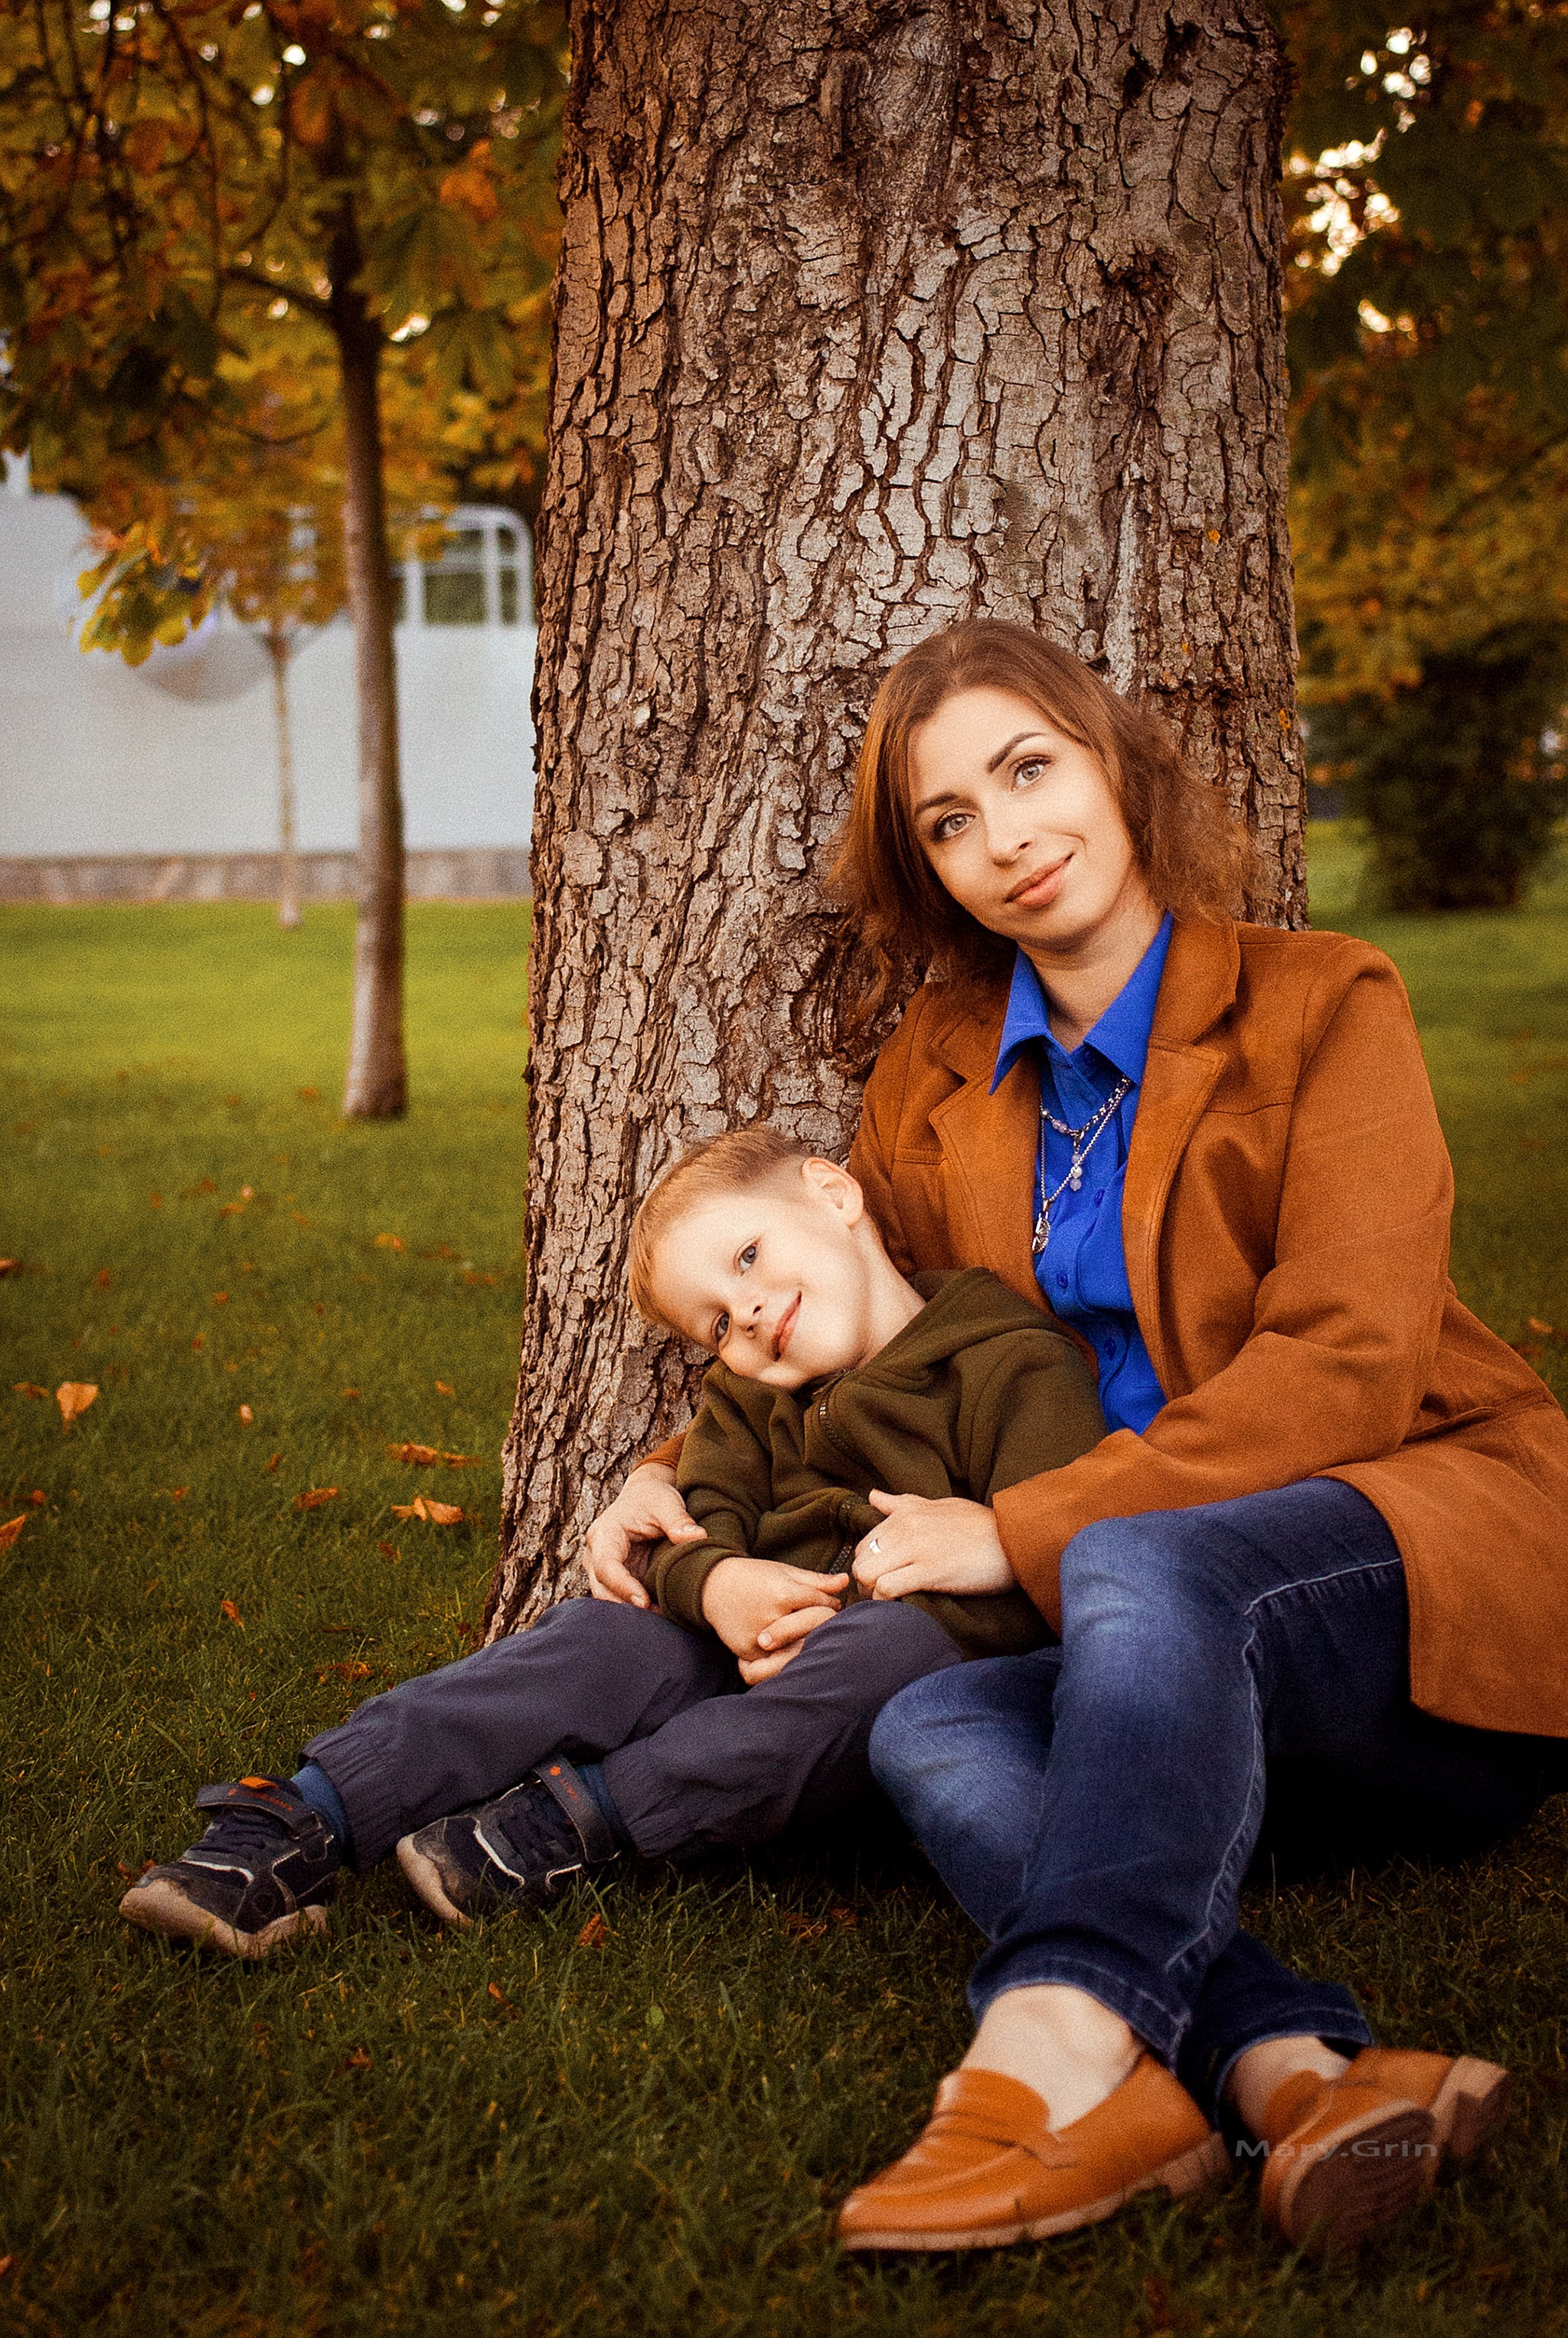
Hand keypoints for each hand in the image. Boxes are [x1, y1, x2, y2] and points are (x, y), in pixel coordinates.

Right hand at [583, 1463, 704, 1607]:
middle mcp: (596, 1553)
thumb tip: (697, 1537)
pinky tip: (660, 1614)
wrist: (645, 1495)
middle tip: (657, 1618)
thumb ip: (679, 1520)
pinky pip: (620, 1598)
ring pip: (608, 1598)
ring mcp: (603, 1567)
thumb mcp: (666, 1502)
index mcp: (604, 1534)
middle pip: (601, 1588)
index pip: (605, 1566)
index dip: (622, 1586)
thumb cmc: (653, 1497)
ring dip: (631, 1611)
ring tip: (662, 1619)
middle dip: (625, 1606)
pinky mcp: (616, 1577)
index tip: (644, 1602)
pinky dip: (637, 1609)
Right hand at [701, 1555, 849, 1680]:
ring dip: (807, 1643)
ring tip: (809, 1636)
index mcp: (785, 1593)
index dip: (830, 1604)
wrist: (712, 1586)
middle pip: (814, 1628)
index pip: (822, 1604)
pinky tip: (788, 1648)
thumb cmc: (753, 1576)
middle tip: (825, 1622)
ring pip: (797, 1648)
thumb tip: (846, 1581)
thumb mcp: (784, 1572)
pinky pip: (774, 1662)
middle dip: (823, 1624)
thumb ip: (816, 1580)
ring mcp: (760, 1637)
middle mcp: (773, 1617)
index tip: (832, 1604)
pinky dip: (784, 1656)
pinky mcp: (748, 1652)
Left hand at [852, 1490, 1016, 1599]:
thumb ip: (903, 1503)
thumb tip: (873, 1496)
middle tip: (881, 1596)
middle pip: (860, 1560)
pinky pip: (888, 1588)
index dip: (867, 1566)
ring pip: (867, 1574)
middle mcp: (906, 1526)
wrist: (1015, 1538)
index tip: (879, 1580)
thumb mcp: (940, 1505)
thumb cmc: (981, 1525)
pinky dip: (886, 1602)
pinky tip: (899, 1607)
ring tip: (889, 1603)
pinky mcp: (930, 1571)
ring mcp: (917, 1548)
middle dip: (865, 1583)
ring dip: (872, 1594)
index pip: (863, 1543)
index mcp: (906, 1512)